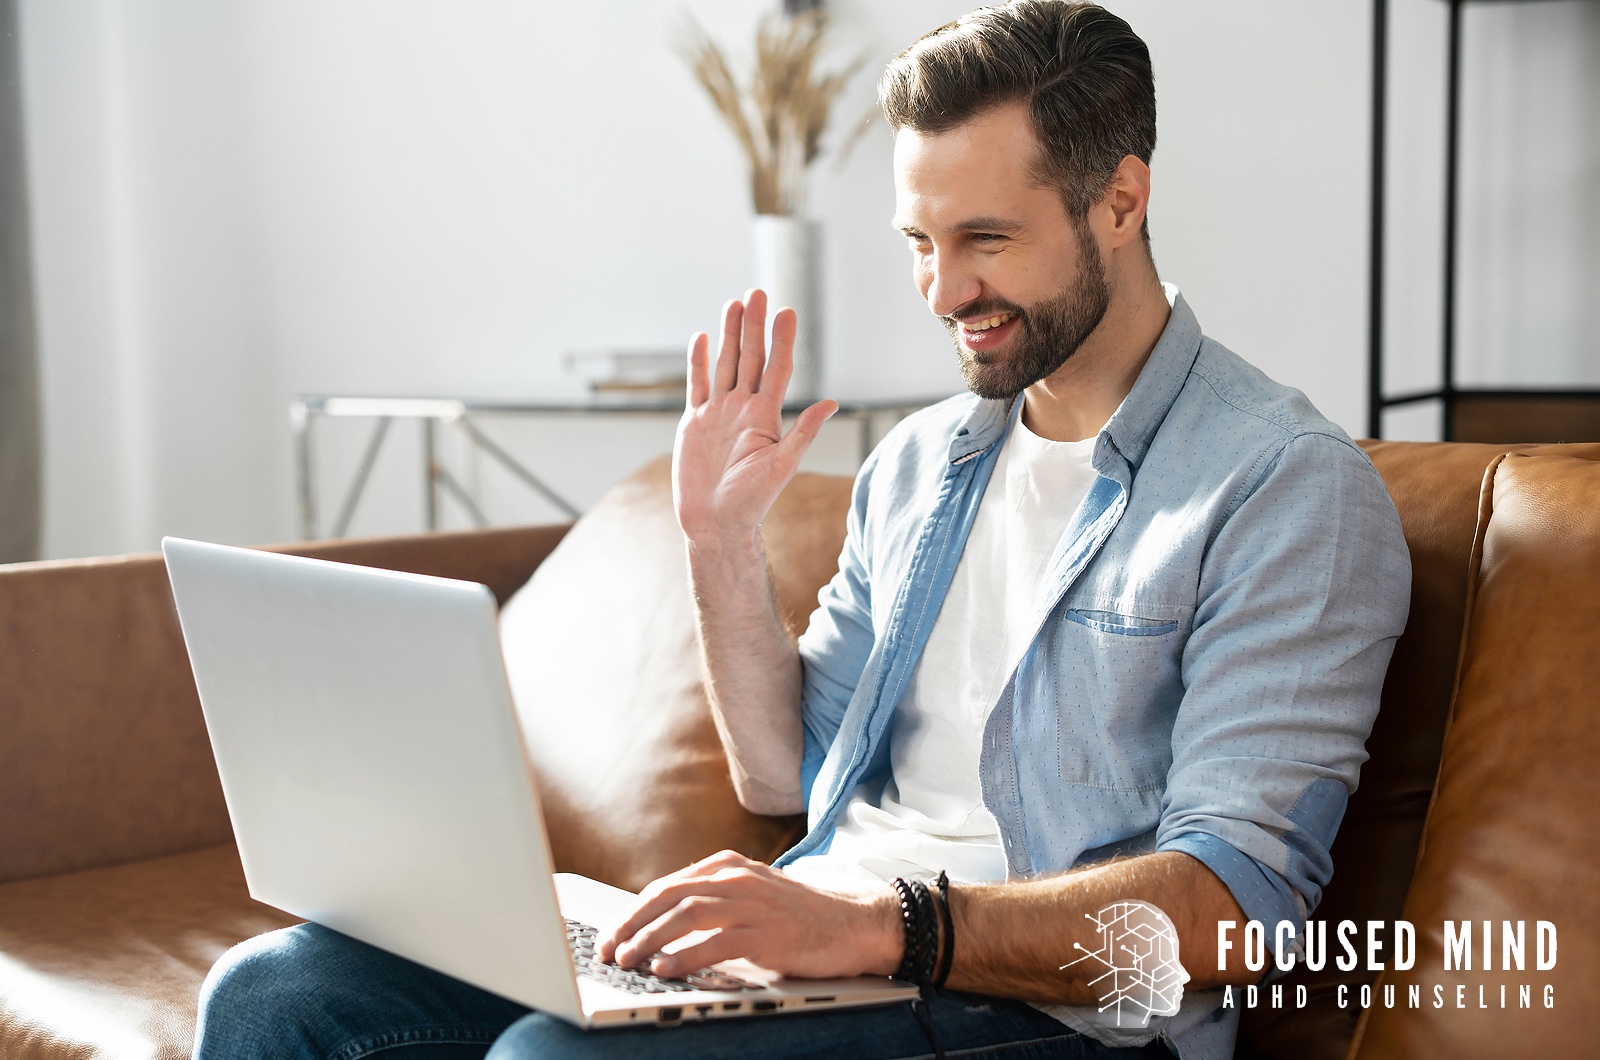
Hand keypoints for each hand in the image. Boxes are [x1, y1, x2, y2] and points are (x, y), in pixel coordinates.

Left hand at [594, 850, 901, 979]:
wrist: (854, 923)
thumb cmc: (800, 915)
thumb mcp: (751, 894)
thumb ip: (713, 899)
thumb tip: (662, 920)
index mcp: (728, 866)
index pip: (666, 885)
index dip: (633, 911)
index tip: (611, 934)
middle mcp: (736, 878)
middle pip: (668, 894)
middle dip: (631, 923)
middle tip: (608, 948)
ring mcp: (753, 903)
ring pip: (686, 914)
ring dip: (650, 938)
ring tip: (628, 958)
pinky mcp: (768, 932)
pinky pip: (717, 942)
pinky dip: (686, 955)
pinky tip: (666, 968)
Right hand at [673, 290, 837, 546]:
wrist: (715, 523)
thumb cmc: (751, 501)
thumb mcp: (781, 466)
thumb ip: (803, 433)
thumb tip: (831, 403)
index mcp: (766, 417)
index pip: (776, 369)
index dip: (782, 340)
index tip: (787, 311)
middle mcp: (743, 409)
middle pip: (750, 358)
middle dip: (754, 326)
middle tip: (758, 292)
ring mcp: (719, 413)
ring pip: (725, 364)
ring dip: (730, 334)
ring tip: (734, 304)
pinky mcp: (695, 422)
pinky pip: (697, 385)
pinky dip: (699, 362)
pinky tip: (703, 338)